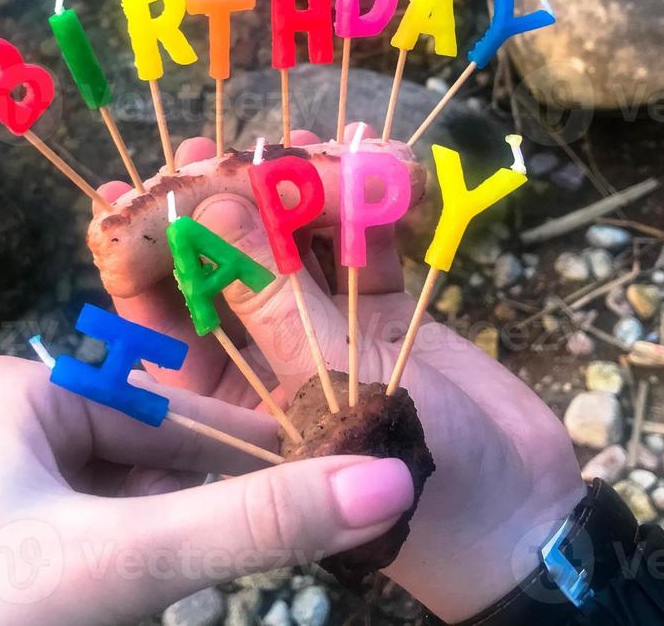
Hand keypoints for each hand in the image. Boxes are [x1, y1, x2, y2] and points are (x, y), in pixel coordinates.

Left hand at [0, 357, 416, 625]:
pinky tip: (140, 607)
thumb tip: (390, 480)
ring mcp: (0, 498)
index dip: (254, 453)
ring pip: (127, 518)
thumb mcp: (123, 559)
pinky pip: (94, 555)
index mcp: (24, 391)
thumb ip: (252, 522)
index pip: (173, 415)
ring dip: (174, 556)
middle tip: (296, 541)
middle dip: (207, 517)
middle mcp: (10, 428)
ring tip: (190, 590)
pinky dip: (132, 581)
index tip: (341, 480)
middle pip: (151, 468)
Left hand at [89, 129, 585, 621]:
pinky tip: (378, 166)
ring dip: (308, 196)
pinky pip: (360, 248)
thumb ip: (273, 303)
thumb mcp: (327, 395)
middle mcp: (258, 360)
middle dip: (233, 203)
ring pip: (296, 248)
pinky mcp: (376, 315)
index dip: (147, 248)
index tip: (141, 183)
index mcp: (217, 399)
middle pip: (227, 266)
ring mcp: (319, 332)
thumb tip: (216, 211)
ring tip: (319, 150)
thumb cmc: (412, 486)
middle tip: (232, 149)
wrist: (521, 513)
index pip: (158, 313)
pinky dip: (370, 210)